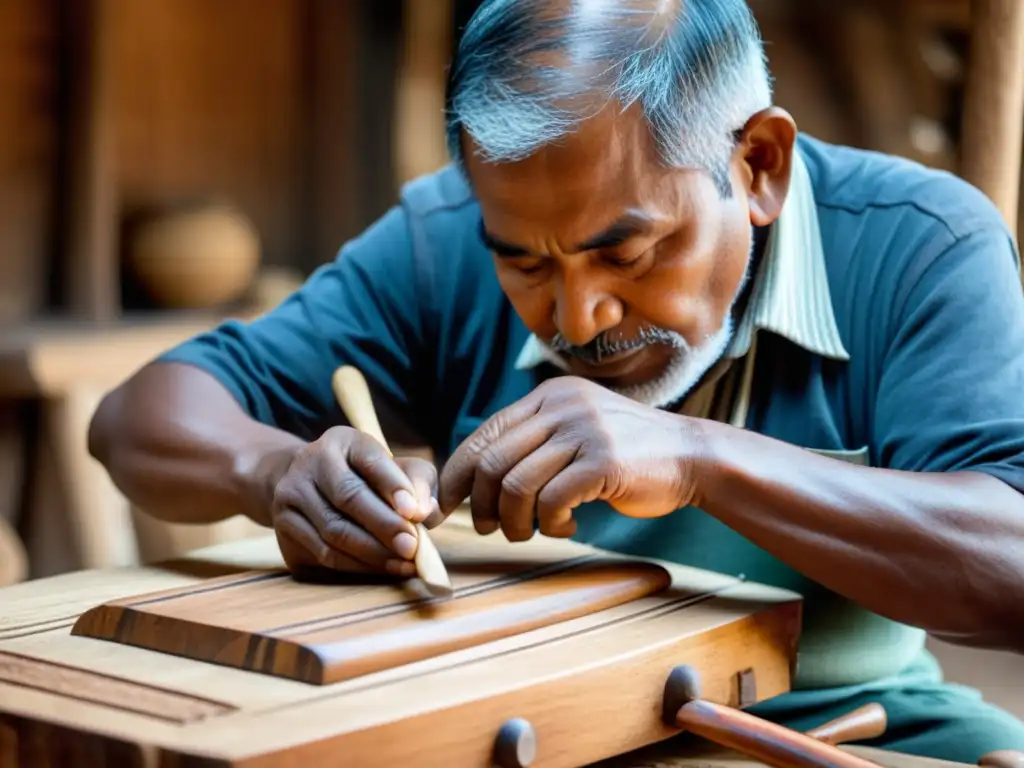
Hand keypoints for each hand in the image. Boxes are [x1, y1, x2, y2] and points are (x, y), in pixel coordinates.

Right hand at [270, 426, 441, 575]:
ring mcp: (290, 495)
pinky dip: (357, 566)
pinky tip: (383, 569)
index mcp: (342, 441)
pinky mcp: (284, 528)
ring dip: (373, 553)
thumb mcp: (396, 468)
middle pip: (348, 497)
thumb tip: (423, 512)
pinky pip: (323, 554)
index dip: (394, 486)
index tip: (415, 513)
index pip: (370, 459)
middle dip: (384, 526)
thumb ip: (418, 483)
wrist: (307, 484)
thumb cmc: (367, 478)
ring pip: (334, 531)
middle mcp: (310, 462)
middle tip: (412, 547)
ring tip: (404, 564)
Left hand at [438, 377, 703, 540]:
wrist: (691, 456)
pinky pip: (552, 501)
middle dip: (482, 505)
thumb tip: (474, 477)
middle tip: (490, 529)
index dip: (457, 474)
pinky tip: (566, 526)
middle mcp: (562, 406)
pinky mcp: (603, 460)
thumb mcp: (576, 430)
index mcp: (549, 395)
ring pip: (517, 484)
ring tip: (529, 532)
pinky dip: (551, 523)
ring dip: (514, 521)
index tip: (446, 506)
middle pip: (493, 462)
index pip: (484, 434)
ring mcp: (584, 431)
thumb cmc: (626, 454)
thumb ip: (533, 442)